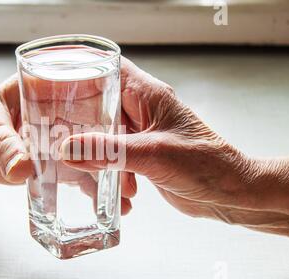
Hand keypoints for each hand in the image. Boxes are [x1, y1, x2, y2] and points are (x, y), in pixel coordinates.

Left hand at [0, 75, 134, 213]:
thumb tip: (22, 169)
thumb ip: (3, 145)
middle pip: (99, 128)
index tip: (130, 131)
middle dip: (118, 148)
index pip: (89, 92)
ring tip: (126, 195)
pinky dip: (89, 187)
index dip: (112, 109)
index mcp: (48, 89)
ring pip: (92, 153)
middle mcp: (59, 111)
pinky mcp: (53, 160)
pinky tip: (102, 202)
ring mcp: (59, 137)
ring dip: (109, 172)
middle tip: (134, 172)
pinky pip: (76, 172)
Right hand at [61, 57, 288, 237]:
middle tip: (60, 143)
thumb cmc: (206, 164)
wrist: (230, 194)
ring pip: (102, 138)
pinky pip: (113, 160)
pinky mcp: (141, 157)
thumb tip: (67, 149)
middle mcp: (142, 111)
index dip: (82, 76)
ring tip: (94, 180)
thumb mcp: (152, 154)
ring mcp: (140, 135)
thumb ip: (108, 151)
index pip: (109, 71)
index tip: (57, 92)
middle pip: (98, 108)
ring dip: (95, 160)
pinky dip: (109, 178)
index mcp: (147, 96)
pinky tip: (117, 196)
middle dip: (80, 128)